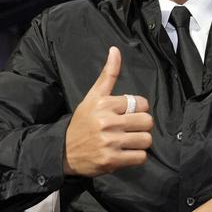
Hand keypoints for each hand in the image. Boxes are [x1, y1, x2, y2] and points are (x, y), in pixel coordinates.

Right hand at [63, 47, 152, 176]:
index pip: (141, 103)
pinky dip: (136, 156)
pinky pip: (140, 157)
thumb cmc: (82, 122)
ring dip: (140, 142)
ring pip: (146, 139)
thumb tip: (115, 50)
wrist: (64, 151)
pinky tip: (125, 153)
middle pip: (146, 121)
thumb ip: (108, 75)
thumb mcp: (93, 97)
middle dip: (141, 126)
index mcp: (104, 104)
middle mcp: (107, 122)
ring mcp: (110, 142)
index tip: (127, 114)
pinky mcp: (112, 161)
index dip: (138, 109)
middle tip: (130, 129)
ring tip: (128, 141)